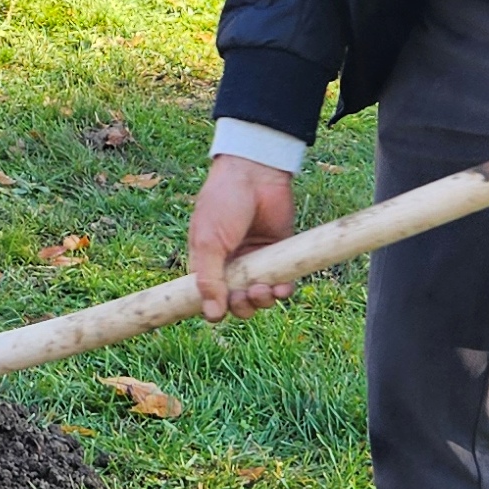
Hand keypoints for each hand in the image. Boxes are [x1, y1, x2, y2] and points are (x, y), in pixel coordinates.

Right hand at [186, 153, 297, 320]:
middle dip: (241, 306)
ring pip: (259, 297)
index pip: (208, 297)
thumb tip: (212, 315)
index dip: (213, 308)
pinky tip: (281, 288)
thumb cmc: (224, 202)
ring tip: (262, 290)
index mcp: (207, 263)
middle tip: (244, 297)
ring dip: (261, 301)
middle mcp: (231, 265)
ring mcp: (256, 261)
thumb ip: (209, 279)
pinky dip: (282, 290)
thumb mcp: (209, 242)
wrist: (256, 172)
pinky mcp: (279, 255)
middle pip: (236, 302)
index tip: (219, 314)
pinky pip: (281, 283)